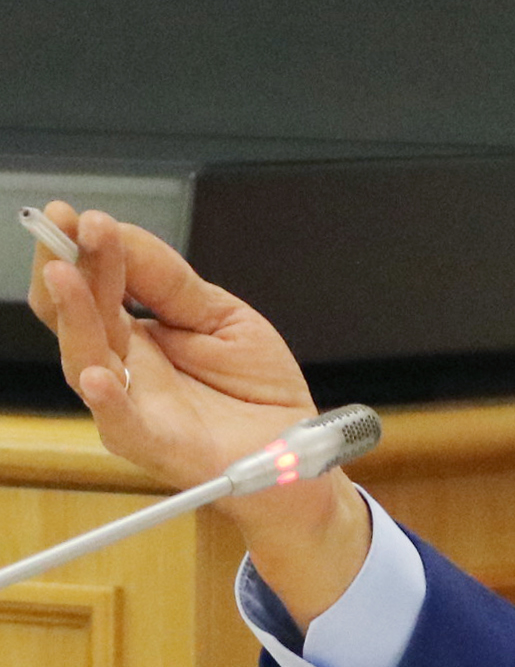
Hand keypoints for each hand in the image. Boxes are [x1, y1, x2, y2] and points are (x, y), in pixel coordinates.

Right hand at [24, 202, 368, 623]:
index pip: (97, 287)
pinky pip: (125, 425)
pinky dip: (109, 402)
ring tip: (64, 276)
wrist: (299, 451)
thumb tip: (122, 235)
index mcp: (137, 336)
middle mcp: (126, 370)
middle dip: (67, 269)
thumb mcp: (223, 317)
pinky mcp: (159, 445)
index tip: (76, 215)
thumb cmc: (256, 390)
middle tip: (62, 228)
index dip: (84, 251)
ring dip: (74, 318)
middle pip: (79, 318)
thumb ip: (171, 283)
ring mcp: (136, 407)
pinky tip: (100, 375)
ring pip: (88, 363)